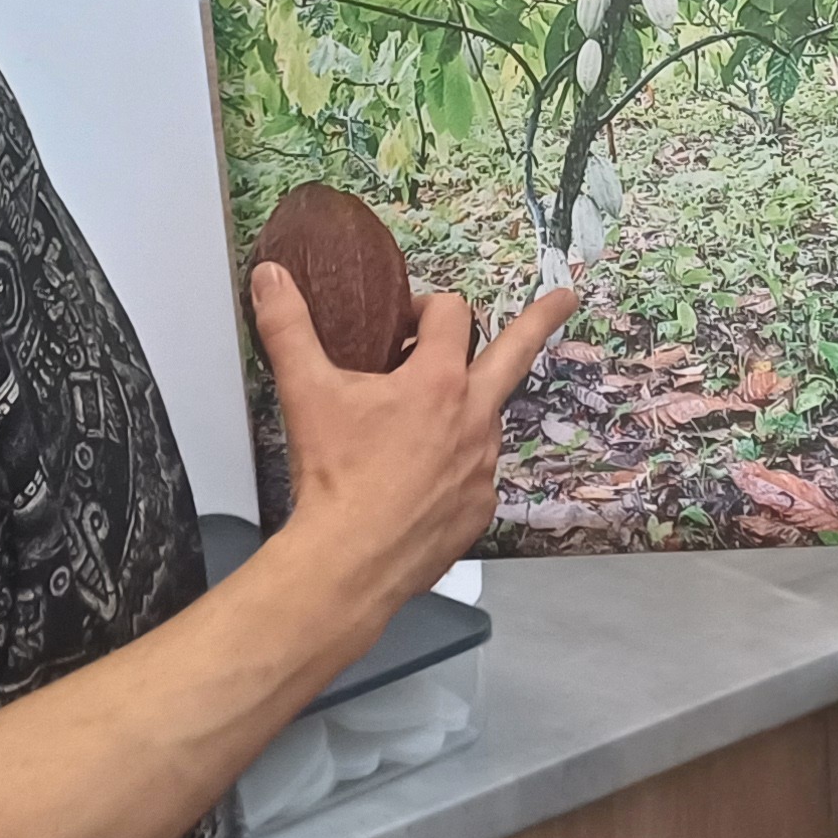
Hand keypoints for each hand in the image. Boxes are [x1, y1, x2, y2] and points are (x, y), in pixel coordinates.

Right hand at [252, 260, 580, 621]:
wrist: (348, 561)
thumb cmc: (334, 478)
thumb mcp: (305, 391)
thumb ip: (287, 327)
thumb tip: (271, 276)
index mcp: (438, 381)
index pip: (451, 313)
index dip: (426, 306)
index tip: (406, 321)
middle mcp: (473, 418)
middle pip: (516, 353)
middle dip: (542, 320)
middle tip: (566, 298)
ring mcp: (482, 466)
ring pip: (483, 418)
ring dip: (462, 408)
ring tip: (416, 426)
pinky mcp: (479, 508)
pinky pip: (473, 474)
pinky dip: (452, 466)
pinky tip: (416, 479)